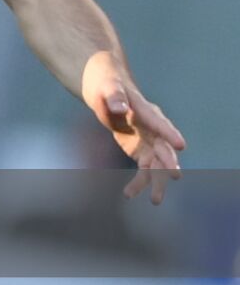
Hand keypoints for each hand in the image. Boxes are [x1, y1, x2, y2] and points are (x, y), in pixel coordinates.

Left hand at [81, 51, 185, 203]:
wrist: (105, 87)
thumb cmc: (107, 83)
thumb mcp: (106, 86)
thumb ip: (113, 96)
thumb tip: (119, 106)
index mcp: (146, 110)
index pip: (159, 122)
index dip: (169, 133)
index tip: (180, 145)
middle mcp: (153, 127)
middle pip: (164, 147)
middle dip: (169, 163)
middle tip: (175, 176)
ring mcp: (148, 140)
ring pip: (157, 164)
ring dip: (156, 181)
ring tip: (156, 201)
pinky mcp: (140, 150)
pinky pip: (144, 169)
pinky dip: (139, 182)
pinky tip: (129, 194)